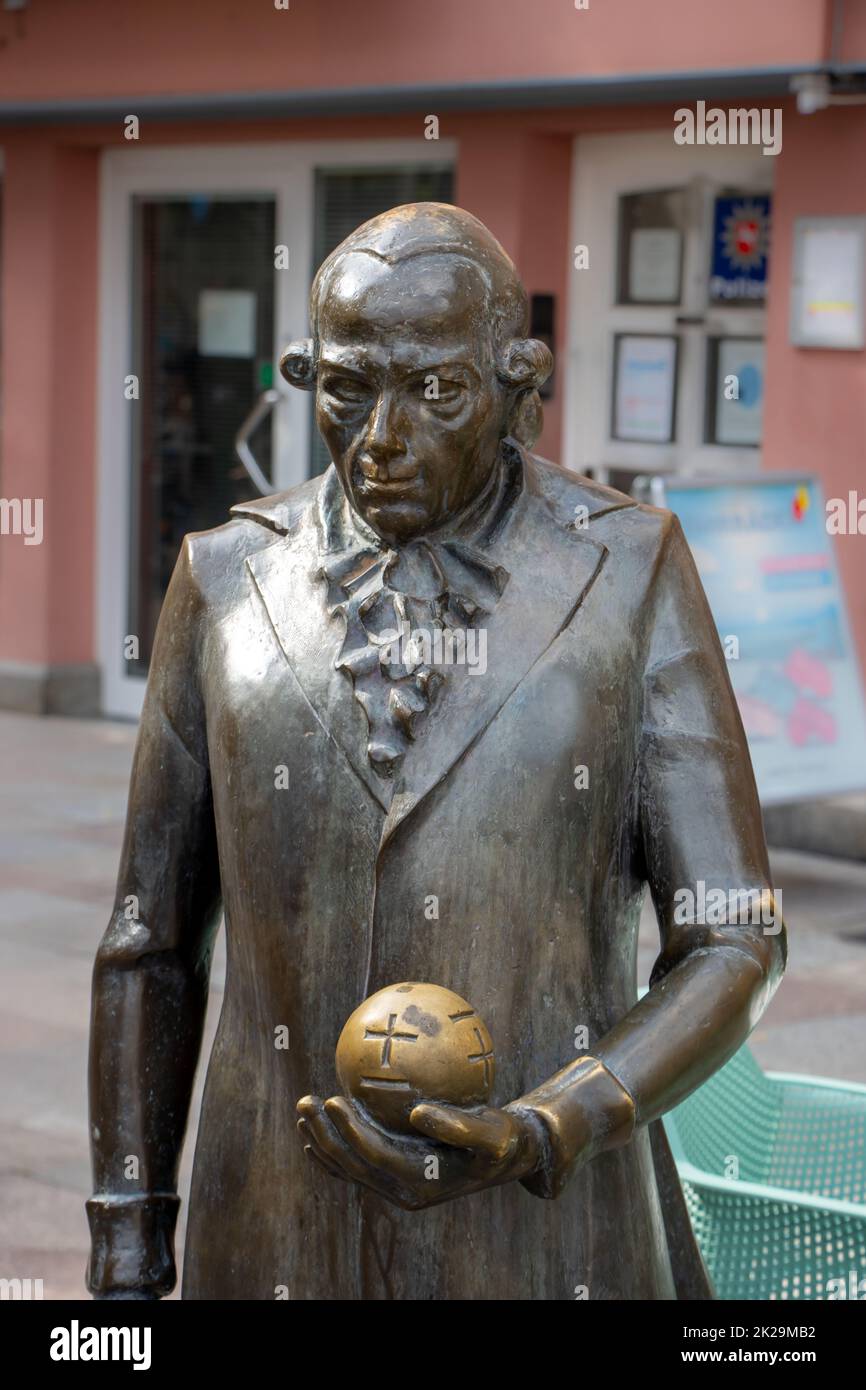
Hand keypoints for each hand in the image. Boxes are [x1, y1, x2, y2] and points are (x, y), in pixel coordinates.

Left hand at [296, 1093, 544, 1210]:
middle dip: (325, 1135)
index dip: (350, 1131)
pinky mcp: (394, 1177)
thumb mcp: (494, 1134)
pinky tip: (315, 1130)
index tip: (331, 1099)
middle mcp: (403, 1191)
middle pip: (353, 1165)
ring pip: (349, 1167)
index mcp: (422, 1182)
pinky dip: (332, 1150)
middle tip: (306, 1101)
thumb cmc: (503, 1139)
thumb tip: (417, 1112)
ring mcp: (396, 1188)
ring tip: (302, 1110)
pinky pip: (356, 1165)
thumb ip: (460, 1127)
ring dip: (322, 1141)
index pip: (375, 1156)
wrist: (507, 1156)